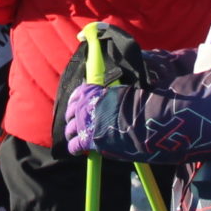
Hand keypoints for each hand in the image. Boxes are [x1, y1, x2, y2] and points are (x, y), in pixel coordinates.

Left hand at [52, 21, 146, 152]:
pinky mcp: (87, 141)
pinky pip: (74, 145)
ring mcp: (83, 123)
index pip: (77, 94)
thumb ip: (120, 80)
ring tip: (76, 137)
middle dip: (73, 118)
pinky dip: (76, 148)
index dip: (76, 101)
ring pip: (70, 129)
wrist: (140, 120)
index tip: (76, 104)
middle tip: (76, 123)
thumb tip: (118, 59)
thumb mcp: (127, 84)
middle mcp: (83, 105)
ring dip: (73, 133)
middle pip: (71, 112)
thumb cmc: (137, 101)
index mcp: (91, 91)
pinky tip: (79, 150)